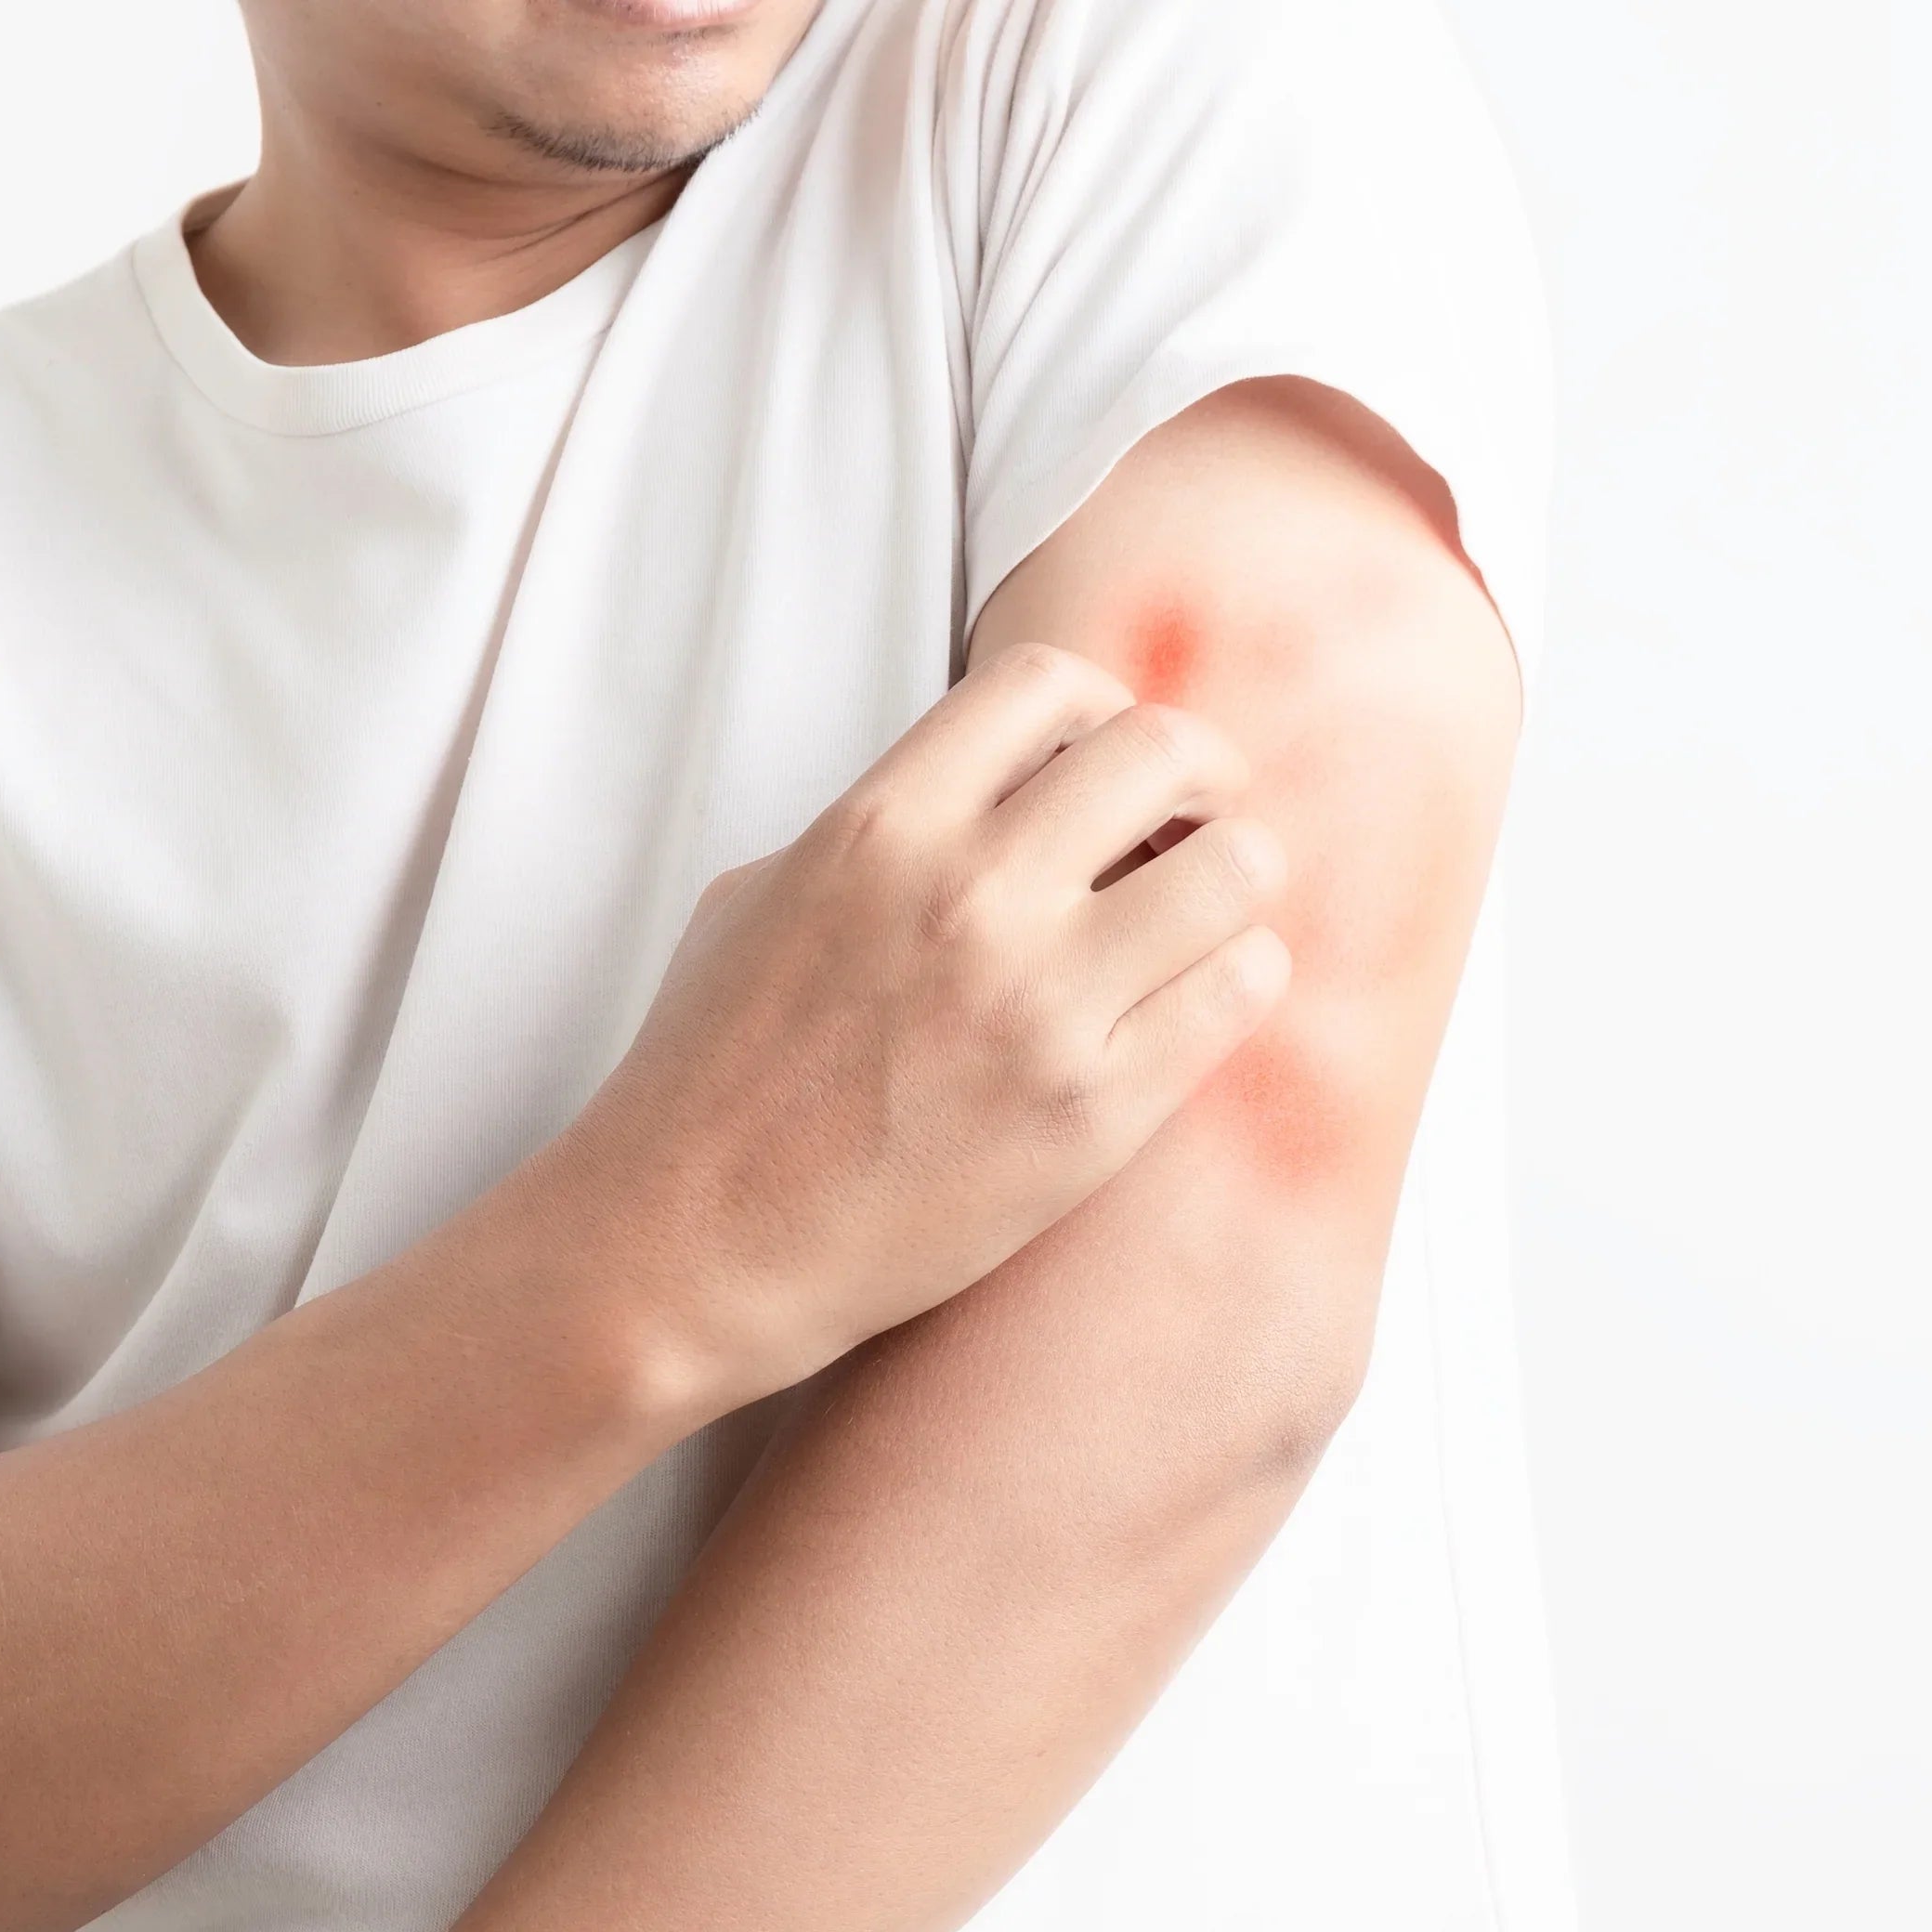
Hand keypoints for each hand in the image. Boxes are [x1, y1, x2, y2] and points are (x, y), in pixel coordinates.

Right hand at [553, 638, 1292, 1405]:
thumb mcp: (762, 895)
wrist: (690, 1247)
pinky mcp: (1095, 1114)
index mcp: (880, 827)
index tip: (1107, 760)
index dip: (1104, 707)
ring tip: (1199, 921)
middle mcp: (969, 897)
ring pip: (1237, 868)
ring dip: (1233, 881)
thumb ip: (884, 827)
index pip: (1049, 685)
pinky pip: (1241, 992)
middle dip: (1200, 777)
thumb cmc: (712, 1077)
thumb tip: (990, 794)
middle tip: (1194, 825)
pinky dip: (1238, 980)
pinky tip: (1195, 1003)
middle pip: (1165, 751)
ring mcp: (1040, 1006)